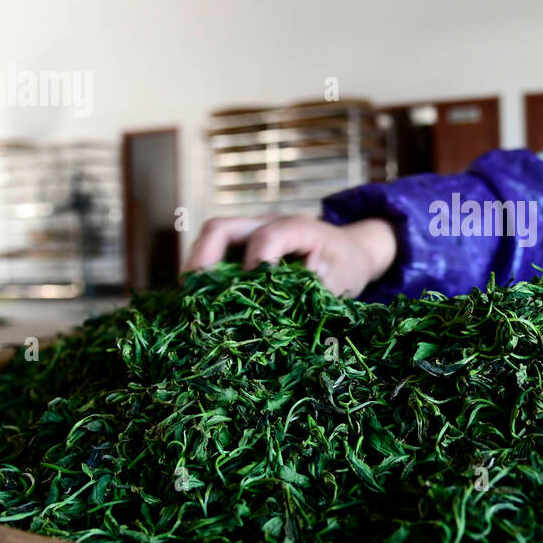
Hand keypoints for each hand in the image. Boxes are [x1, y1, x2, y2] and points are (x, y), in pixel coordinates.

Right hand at [182, 215, 397, 296]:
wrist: (351, 249)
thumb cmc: (345, 267)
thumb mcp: (337, 284)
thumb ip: (307, 296)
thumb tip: (273, 320)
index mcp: (300, 227)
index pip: (269, 236)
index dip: (257, 263)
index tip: (254, 292)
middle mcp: (269, 221)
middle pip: (221, 228)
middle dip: (202, 260)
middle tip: (193, 294)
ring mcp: (252, 229)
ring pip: (212, 237)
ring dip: (197, 266)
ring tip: (192, 299)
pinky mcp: (244, 242)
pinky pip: (215, 250)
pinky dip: (205, 271)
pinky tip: (202, 297)